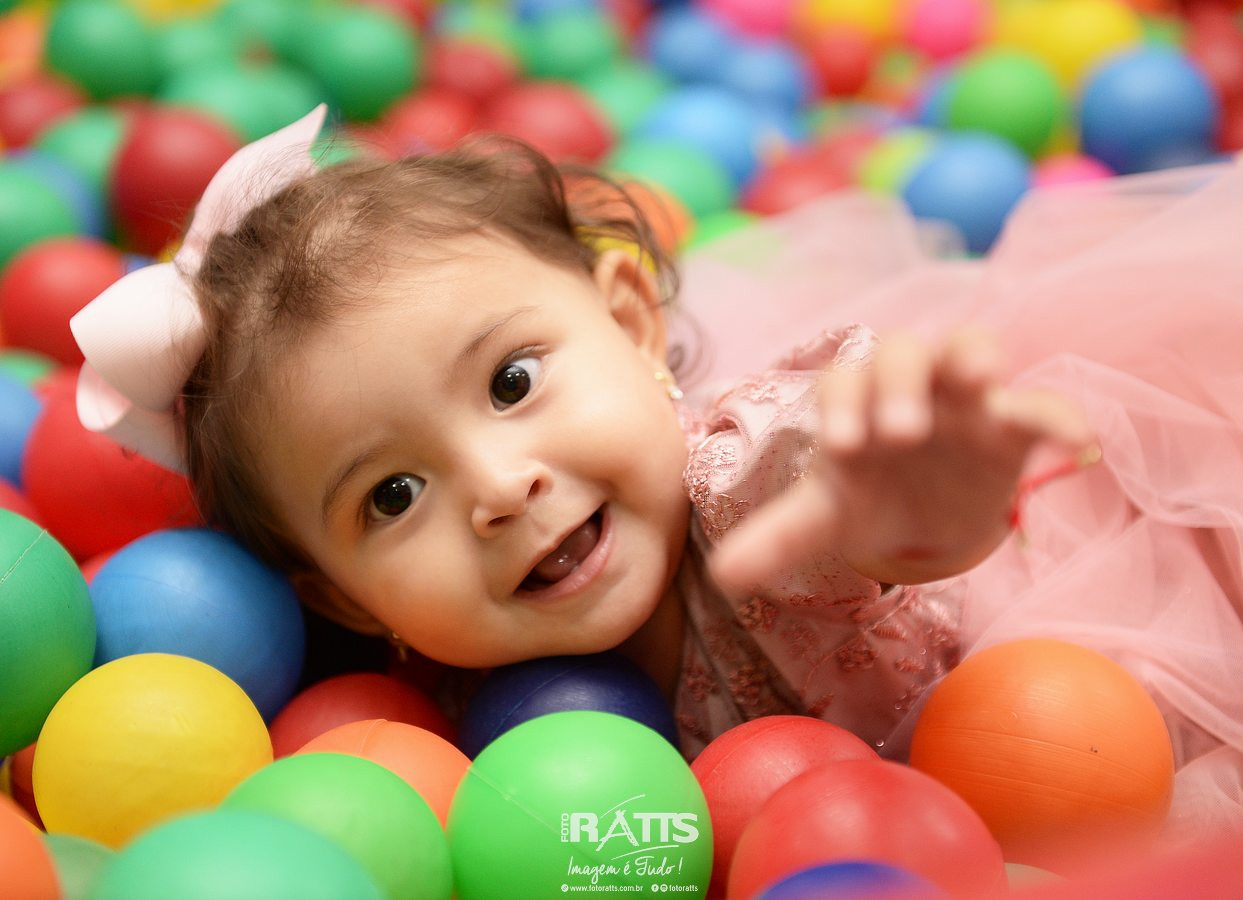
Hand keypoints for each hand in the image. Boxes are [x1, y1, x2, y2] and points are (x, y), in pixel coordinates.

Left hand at [710, 327, 1095, 592]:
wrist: (925, 514)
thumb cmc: (870, 498)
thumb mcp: (827, 518)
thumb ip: (779, 537)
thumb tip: (723, 576)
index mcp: (856, 402)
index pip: (844, 384)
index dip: (843, 407)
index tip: (842, 447)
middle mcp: (908, 386)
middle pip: (902, 352)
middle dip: (900, 383)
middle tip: (899, 433)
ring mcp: (964, 399)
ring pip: (971, 348)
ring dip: (975, 359)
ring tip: (981, 384)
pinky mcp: (1013, 424)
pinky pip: (1042, 405)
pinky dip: (1061, 416)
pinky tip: (1080, 445)